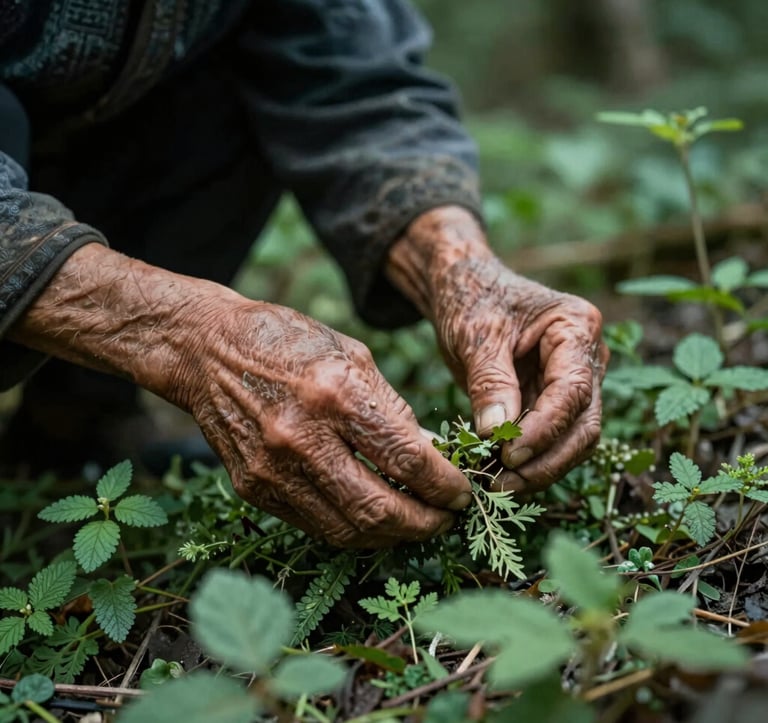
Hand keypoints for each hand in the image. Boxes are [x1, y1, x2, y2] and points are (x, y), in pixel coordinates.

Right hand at [184, 300, 470, 546]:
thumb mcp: (353, 356)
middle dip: (426, 523)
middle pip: (378, 510)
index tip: (463, 492)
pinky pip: (316, 525)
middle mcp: (300, 438)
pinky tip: (374, 517)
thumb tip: (431, 455)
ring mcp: (272, 470)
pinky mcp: (253, 489)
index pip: (406, 460)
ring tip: (416, 523)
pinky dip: (353, 529)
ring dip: (392, 536)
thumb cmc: (288, 343)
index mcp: (335, 394)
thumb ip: (393, 410)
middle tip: (447, 519)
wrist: (208, 351)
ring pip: (348, 531)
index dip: (445, 485)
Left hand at [388, 207, 607, 492]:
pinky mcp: (553, 400)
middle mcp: (587, 356)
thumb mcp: (475, 334)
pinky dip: (529, 461)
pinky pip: (552, 439)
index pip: (573, 391)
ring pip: (574, 440)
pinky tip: (497, 474)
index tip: (508, 453)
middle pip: (584, 424)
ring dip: (539, 468)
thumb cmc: (471, 298)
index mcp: (576, 327)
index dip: (544, 429)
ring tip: (496, 484)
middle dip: (546, 460)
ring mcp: (575, 380)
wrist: (464, 287)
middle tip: (502, 482)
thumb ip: (490, 381)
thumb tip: (497, 433)